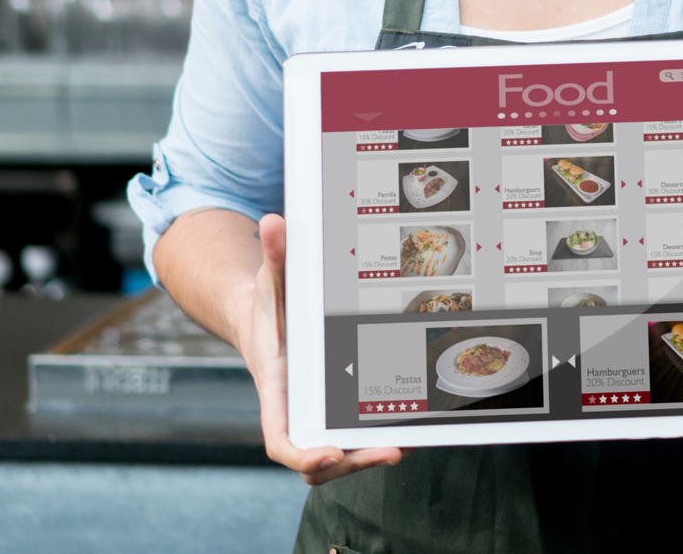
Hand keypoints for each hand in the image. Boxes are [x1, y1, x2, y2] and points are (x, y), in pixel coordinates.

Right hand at [246, 213, 406, 484]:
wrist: (269, 316)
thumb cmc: (270, 301)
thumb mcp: (273, 277)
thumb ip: (276, 254)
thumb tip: (274, 221)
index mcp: (277, 390)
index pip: (280, 440)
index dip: (303, 455)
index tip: (329, 454)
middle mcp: (297, 410)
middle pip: (320, 461)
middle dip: (355, 461)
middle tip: (394, 452)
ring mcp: (318, 413)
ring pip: (343, 452)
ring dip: (372, 454)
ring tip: (409, 442)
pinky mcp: (337, 408)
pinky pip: (356, 434)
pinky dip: (381, 435)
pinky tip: (413, 424)